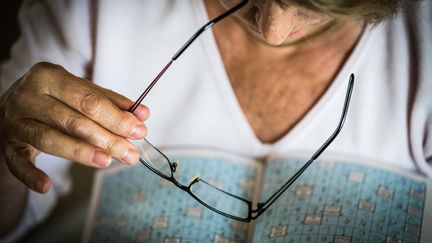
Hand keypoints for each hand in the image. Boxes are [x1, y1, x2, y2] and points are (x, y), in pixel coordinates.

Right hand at [0, 62, 148, 192]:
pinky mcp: (7, 145)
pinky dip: (31, 176)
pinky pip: (18, 163)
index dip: (116, 117)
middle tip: (130, 153)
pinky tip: (47, 187)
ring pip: (50, 139)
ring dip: (82, 153)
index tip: (139, 130)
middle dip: (107, 139)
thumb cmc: (54, 99)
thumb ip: (110, 102)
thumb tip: (143, 114)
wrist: (9, 109)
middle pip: (73, 121)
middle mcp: (28, 96)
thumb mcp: (79, 92)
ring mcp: (15, 121)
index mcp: (49, 76)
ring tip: (107, 162)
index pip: (89, 100)